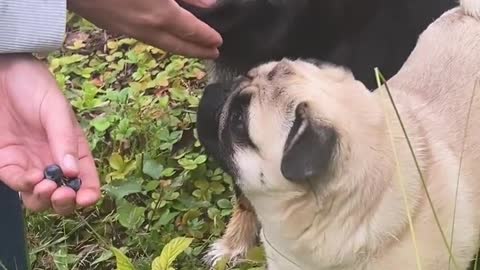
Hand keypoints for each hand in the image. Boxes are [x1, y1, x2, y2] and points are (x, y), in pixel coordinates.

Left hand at [0, 54, 100, 215]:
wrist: (3, 73)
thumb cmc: (35, 86)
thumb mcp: (56, 110)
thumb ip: (64, 140)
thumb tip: (73, 172)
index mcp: (74, 150)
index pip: (86, 179)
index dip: (89, 193)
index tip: (87, 199)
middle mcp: (54, 162)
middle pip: (63, 196)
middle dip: (65, 202)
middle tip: (63, 193)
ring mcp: (30, 164)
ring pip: (39, 198)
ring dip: (44, 199)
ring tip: (46, 186)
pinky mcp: (7, 163)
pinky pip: (16, 183)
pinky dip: (24, 186)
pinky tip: (31, 178)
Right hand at [67, 0, 221, 58]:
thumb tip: (208, 5)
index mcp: (161, 14)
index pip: (191, 30)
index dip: (206, 37)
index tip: (218, 43)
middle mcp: (147, 28)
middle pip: (178, 46)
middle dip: (197, 52)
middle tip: (212, 55)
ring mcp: (129, 30)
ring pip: (162, 45)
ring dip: (180, 49)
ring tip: (193, 50)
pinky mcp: (114, 27)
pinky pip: (147, 39)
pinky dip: (163, 42)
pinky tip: (164, 38)